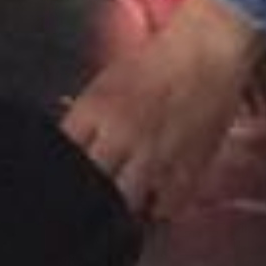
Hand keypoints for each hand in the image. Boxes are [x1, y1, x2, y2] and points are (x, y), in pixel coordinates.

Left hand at [62, 0, 263, 221]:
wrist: (204, 55)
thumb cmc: (151, 63)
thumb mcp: (104, 84)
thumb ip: (86, 117)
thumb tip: (67, 143)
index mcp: (95, 111)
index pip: (64, 156)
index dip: (62, 172)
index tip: (62, 181)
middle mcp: (121, 137)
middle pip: (92, 185)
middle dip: (88, 195)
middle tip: (90, 201)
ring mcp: (156, 156)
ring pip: (128, 201)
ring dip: (123, 206)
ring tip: (121, 208)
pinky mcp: (189, 168)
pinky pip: (168, 206)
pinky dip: (159, 209)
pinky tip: (155, 202)